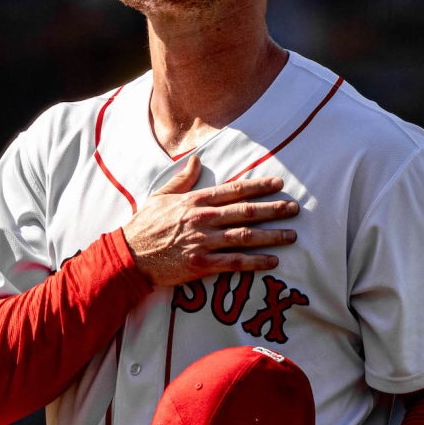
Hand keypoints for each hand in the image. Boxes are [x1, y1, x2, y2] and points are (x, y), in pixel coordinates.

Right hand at [121, 155, 298, 288]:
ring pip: (245, 237)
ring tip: (291, 235)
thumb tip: (196, 160)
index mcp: (195, 201)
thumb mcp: (161, 196)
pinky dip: (255, 262)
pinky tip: (272, 261)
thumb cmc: (145, 225)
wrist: (129, 255)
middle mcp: (203, 219)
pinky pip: (235, 262)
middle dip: (273, 209)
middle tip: (295, 208)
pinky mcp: (201, 264)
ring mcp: (203, 242)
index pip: (233, 191)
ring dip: (271, 236)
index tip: (278, 184)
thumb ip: (182, 179)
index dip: (258, 186)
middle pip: (246, 212)